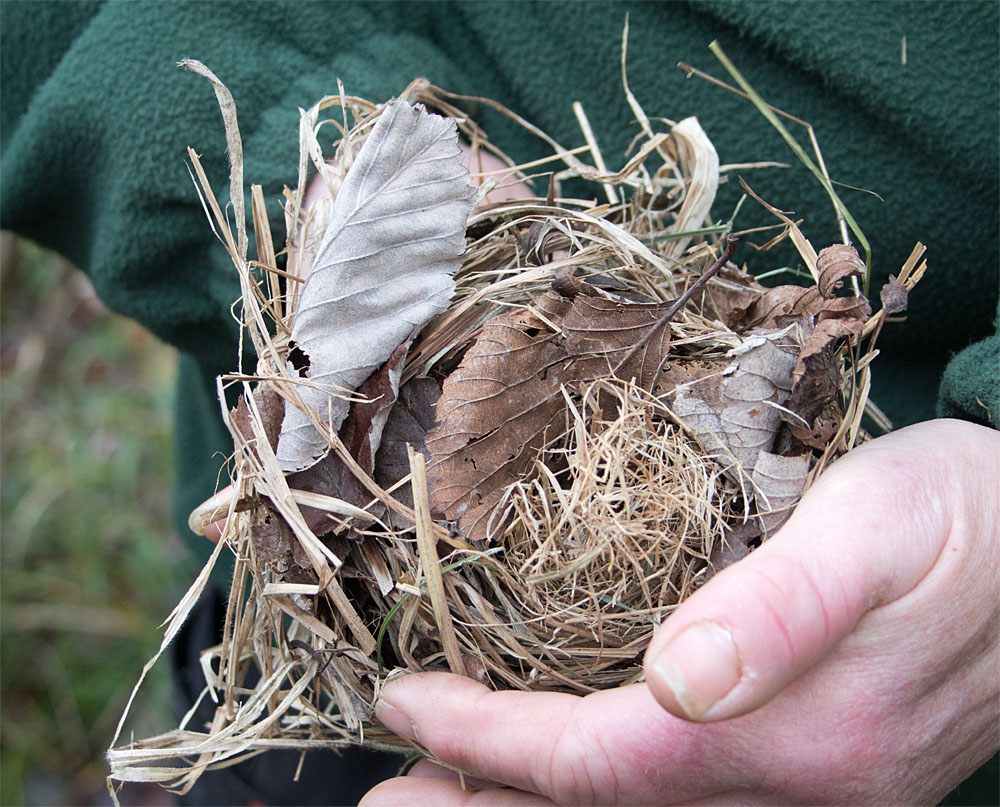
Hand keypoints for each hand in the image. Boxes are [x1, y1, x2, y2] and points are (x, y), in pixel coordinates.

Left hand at [360, 419, 999, 805]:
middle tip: (385, 797)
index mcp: (793, 733)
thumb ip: (780, 609)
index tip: (405, 702)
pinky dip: (601, 791)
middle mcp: (800, 788)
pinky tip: (569, 775)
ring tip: (442, 799)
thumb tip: (677, 679)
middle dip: (484, 806)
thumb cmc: (963, 517)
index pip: (598, 759)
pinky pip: (682, 800)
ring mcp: (816, 794)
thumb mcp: (875, 528)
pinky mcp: (826, 774)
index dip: (491, 741)